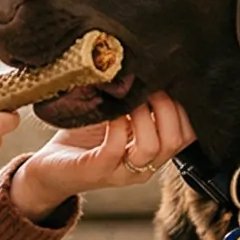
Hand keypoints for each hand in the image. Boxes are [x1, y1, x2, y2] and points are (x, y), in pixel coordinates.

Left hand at [14, 92, 193, 219]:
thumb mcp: (119, 117)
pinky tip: (110, 111)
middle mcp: (145, 167)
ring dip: (143, 115)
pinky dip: (117, 124)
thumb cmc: (86, 138)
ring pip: (152, 147)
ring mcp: (122, 172)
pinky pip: (116, 148)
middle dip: (167, 106)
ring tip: (130, 98)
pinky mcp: (97, 171)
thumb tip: (152, 66)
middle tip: (149, 86)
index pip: (189, 135)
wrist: (51, 168)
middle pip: (176, 140)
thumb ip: (139, 101)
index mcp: (155, 154)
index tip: (167, 82)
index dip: (183, 106)